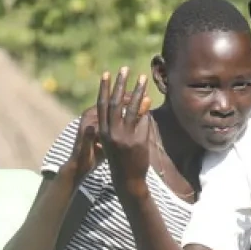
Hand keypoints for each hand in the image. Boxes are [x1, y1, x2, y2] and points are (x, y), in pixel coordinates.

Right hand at [97, 66, 151, 188]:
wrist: (125, 180)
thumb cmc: (119, 159)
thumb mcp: (115, 140)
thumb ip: (123, 123)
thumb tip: (137, 105)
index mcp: (102, 130)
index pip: (102, 105)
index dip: (104, 88)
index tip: (107, 73)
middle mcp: (110, 132)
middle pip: (114, 103)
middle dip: (119, 84)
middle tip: (125, 69)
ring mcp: (123, 137)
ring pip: (130, 109)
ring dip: (136, 92)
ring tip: (142, 78)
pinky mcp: (136, 142)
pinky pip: (141, 121)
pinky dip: (144, 111)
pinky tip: (147, 100)